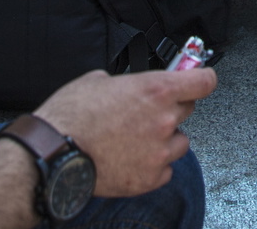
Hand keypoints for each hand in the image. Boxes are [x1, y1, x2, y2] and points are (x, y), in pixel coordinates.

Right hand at [36, 67, 215, 196]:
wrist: (53, 154)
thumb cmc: (70, 116)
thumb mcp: (97, 80)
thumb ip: (125, 82)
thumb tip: (126, 85)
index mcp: (155, 89)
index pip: (203, 81)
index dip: (202, 78)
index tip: (199, 79)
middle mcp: (164, 120)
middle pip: (188, 110)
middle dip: (172, 109)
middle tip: (147, 113)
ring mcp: (159, 151)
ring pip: (180, 142)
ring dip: (166, 139)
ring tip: (138, 140)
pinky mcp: (150, 178)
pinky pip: (166, 169)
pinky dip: (154, 165)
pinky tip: (132, 159)